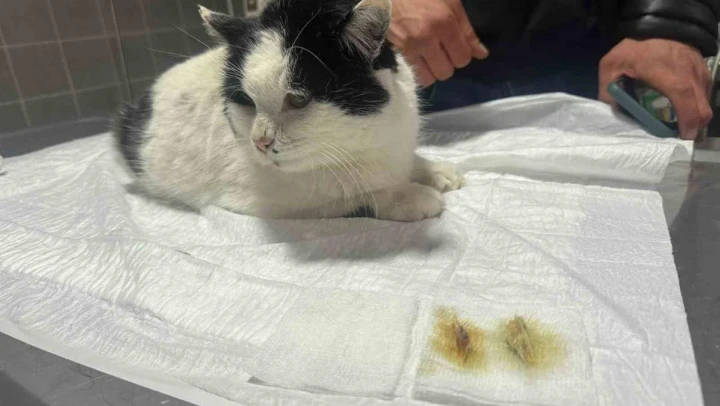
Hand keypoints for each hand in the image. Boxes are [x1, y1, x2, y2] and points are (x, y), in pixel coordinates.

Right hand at [388, 0, 488, 86]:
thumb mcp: (451, 4)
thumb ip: (467, 31)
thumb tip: (481, 54)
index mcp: (445, 22)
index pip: (462, 57)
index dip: (463, 56)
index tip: (456, 48)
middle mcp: (428, 37)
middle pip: (447, 71)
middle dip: (448, 64)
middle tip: (442, 51)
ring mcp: (411, 46)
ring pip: (430, 78)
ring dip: (433, 71)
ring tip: (430, 57)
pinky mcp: (398, 51)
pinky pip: (415, 75)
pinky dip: (420, 72)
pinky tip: (420, 60)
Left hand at [598, 38, 712, 139]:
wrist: (656, 25)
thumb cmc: (633, 47)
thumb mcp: (611, 66)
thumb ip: (608, 89)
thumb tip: (610, 112)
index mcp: (665, 73)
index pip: (683, 98)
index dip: (687, 119)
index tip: (683, 135)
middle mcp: (687, 72)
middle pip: (701, 106)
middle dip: (694, 125)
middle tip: (679, 135)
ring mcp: (698, 70)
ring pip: (705, 101)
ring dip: (696, 115)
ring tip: (679, 123)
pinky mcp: (703, 69)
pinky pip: (705, 92)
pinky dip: (697, 103)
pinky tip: (682, 107)